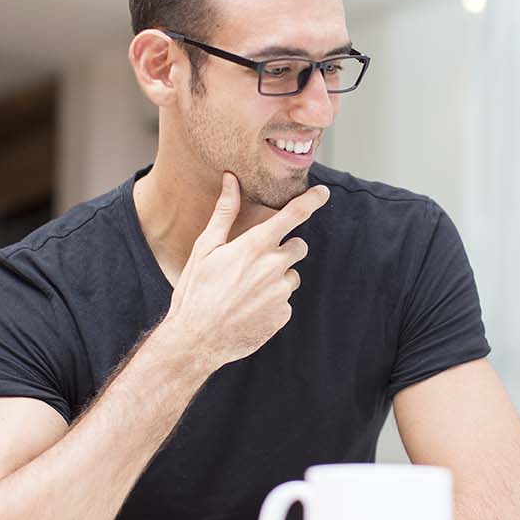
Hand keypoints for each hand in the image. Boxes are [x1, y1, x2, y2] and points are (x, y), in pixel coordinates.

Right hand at [160, 172, 328, 370]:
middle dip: (285, 249)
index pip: (292, 215)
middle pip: (299, 246)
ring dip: (277, 278)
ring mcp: (281, 293)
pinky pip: (285, 300)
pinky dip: (272, 302)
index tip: (323, 192)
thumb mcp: (205, 249)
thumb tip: (231, 180)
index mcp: (255, 246)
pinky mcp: (284, 315)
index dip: (311, 201)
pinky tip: (249, 308)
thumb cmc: (196, 291)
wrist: (197, 339)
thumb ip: (224, 213)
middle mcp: (273, 267)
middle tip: (257, 261)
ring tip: (246, 290)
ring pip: (291, 275)